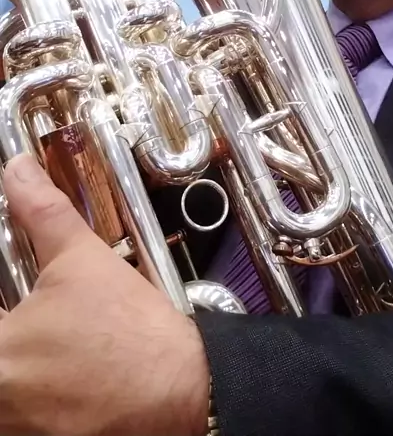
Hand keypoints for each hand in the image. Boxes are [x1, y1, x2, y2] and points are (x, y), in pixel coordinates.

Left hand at [0, 153, 209, 435]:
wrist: (185, 392)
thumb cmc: (132, 333)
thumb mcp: (81, 259)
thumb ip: (41, 211)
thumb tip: (18, 171)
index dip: (4, 297)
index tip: (14, 289)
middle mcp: (0, 399)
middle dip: (14, 331)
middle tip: (37, 318)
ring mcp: (19, 431)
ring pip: (7, 388)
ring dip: (19, 363)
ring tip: (55, 347)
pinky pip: (24, 417)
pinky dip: (34, 396)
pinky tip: (63, 376)